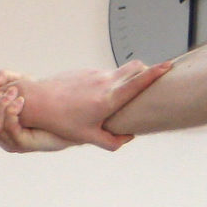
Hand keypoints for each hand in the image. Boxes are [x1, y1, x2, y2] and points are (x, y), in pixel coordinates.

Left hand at [0, 60, 171, 148]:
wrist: (37, 100)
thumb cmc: (60, 121)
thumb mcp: (87, 136)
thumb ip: (111, 141)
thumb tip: (128, 138)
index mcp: (108, 99)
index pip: (138, 81)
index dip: (155, 73)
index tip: (168, 65)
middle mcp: (104, 82)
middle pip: (134, 68)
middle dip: (146, 72)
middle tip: (151, 81)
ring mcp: (95, 74)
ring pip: (119, 71)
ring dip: (126, 79)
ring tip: (120, 96)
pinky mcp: (85, 71)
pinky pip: (104, 75)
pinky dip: (109, 82)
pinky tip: (95, 97)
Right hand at [0, 80, 79, 152]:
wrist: (66, 115)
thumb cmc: (42, 99)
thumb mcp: (22, 82)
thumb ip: (6, 77)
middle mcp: (2, 139)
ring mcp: (13, 143)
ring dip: (1, 108)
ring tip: (13, 93)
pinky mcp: (26, 144)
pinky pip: (11, 129)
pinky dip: (12, 113)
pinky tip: (20, 101)